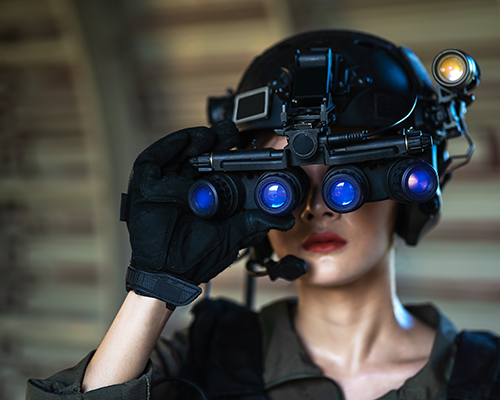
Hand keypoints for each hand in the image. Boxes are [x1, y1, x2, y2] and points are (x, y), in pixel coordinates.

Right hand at [121, 120, 293, 308]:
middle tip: (230, 134)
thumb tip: (282, 218)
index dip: (227, 156)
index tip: (243, 146)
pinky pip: (152, 159)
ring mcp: (162, 187)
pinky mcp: (143, 187)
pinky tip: (186, 141)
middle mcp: (181, 189)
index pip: (214, 169)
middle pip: (196, 156)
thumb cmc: (194, 259)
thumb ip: (253, 223)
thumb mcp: (230, 236)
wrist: (169, 275)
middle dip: (213, 142)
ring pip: (177, 153)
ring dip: (194, 140)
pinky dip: (168, 146)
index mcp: (201, 198)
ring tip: (211, 135)